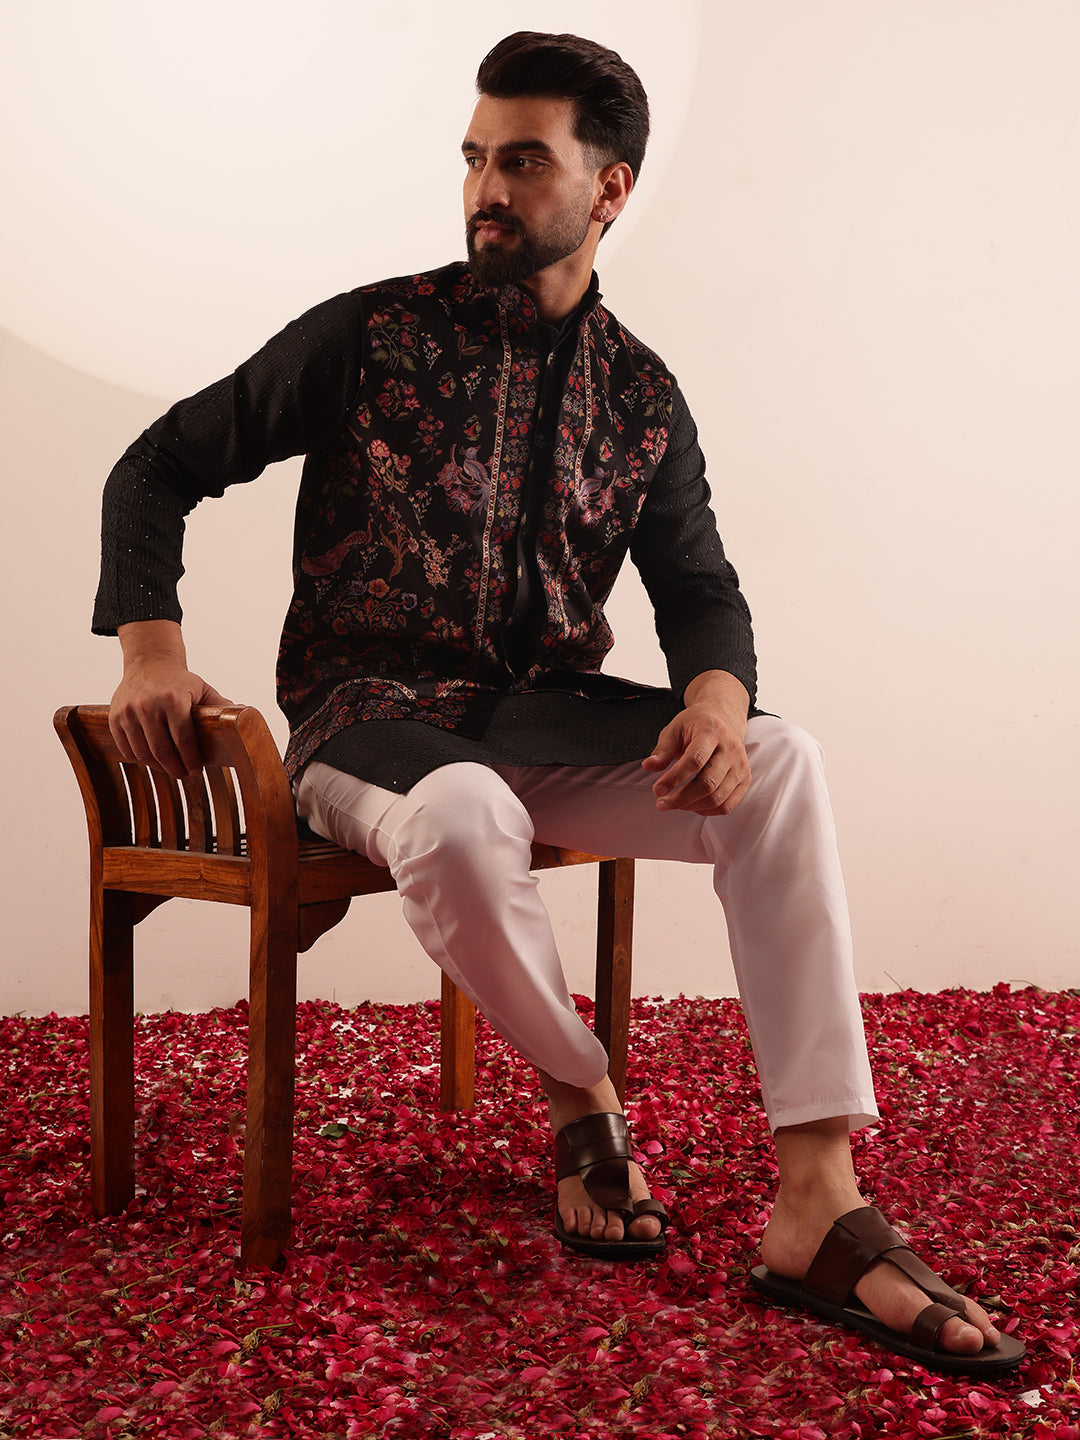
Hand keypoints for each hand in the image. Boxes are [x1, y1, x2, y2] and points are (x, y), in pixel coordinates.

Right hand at [110, 621, 232, 778]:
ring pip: (143, 752)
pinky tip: (152, 760)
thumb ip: (221, 706)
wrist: (149, 663)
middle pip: (162, 750)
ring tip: (170, 769)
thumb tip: (245, 718)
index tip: (196, 770)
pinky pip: (126, 748)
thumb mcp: (203, 689)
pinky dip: (139, 758)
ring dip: (158, 766)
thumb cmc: (179, 680)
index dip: (191, 759)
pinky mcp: (114, 718)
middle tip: (184, 774)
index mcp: (174, 699)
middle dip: (175, 768)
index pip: (183, 739)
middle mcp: (149, 705)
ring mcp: (129, 712)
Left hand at [641, 671, 750, 816]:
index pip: (695, 760)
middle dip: (681, 798)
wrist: (724, 719)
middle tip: (661, 802)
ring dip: (691, 806)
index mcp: (712, 732)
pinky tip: (691, 805)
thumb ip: (663, 749)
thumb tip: (649, 766)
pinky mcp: (744, 780)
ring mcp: (740, 766)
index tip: (657, 789)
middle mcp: (731, 749)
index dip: (675, 778)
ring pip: (717, 798)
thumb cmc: (698, 724)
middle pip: (708, 783)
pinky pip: (727, 805)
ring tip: (674, 803)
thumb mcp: (675, 728)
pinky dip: (707, 811)